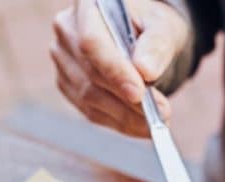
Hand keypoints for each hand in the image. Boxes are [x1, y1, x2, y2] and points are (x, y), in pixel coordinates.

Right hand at [51, 0, 186, 136]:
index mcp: (87, 7)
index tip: (139, 93)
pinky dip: (117, 122)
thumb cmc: (150, 24)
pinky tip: (140, 126)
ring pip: (89, 96)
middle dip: (127, 100)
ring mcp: (62, 59)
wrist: (140, 33)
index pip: (92, 42)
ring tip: (156, 123)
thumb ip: (156, 44)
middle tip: (162, 113)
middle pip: (91, 74)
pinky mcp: (67, 84)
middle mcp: (66, 31)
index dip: (113, 71)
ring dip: (124, 116)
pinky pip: (90, 110)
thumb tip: (146, 73)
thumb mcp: (162, 26)